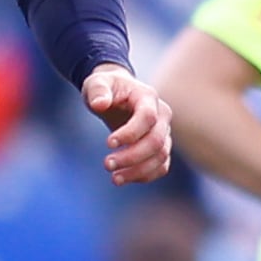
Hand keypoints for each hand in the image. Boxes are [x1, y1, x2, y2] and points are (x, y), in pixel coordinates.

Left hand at [83, 64, 171, 182]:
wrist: (118, 95)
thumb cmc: (107, 88)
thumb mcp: (96, 82)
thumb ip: (97, 90)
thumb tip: (99, 104)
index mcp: (147, 97)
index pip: (148, 117)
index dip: (130, 133)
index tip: (108, 143)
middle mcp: (161, 115)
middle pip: (156, 141)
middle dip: (132, 156)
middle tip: (107, 164)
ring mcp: (164, 132)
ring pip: (161, 157)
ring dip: (138, 171)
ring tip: (114, 178)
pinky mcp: (161, 147)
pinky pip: (161, 166)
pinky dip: (145, 176)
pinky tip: (124, 178)